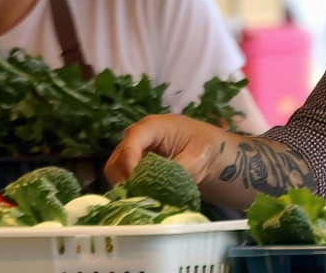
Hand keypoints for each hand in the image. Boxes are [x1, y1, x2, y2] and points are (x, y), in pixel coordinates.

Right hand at [104, 113, 237, 184]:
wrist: (209, 151)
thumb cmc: (205, 147)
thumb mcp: (198, 158)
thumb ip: (177, 170)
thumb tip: (158, 187)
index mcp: (153, 126)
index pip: (131, 143)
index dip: (129, 164)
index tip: (137, 185)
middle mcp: (138, 136)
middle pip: (117, 158)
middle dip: (124, 179)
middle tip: (137, 196)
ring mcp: (134, 150)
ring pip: (115, 169)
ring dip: (125, 185)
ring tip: (140, 198)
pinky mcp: (134, 163)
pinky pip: (122, 176)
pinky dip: (128, 188)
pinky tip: (142, 196)